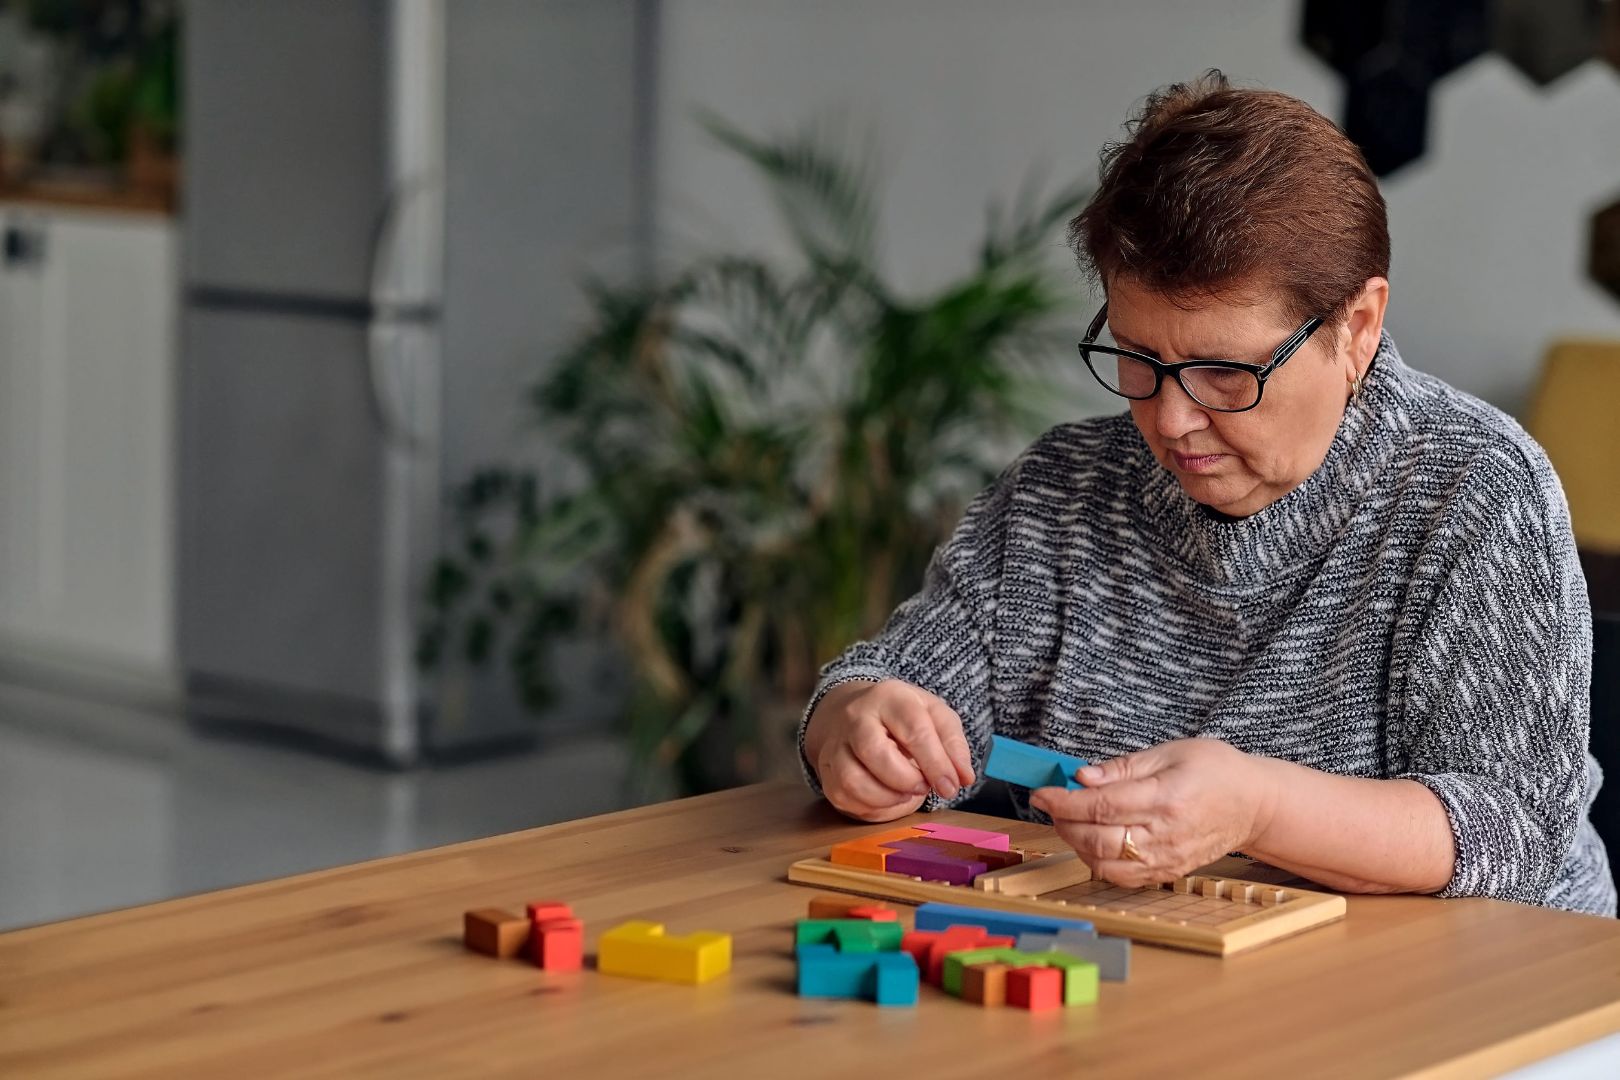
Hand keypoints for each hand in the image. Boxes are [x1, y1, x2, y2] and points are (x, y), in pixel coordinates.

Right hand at [804, 679, 976, 821]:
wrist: (856, 714)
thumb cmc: (904, 718)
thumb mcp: (935, 716)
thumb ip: (953, 744)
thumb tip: (963, 777)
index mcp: (890, 697)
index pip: (914, 729)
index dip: (936, 763)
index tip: (951, 787)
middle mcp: (856, 717)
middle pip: (874, 752)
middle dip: (906, 779)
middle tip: (924, 787)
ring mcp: (836, 744)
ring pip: (852, 779)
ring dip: (887, 797)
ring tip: (907, 793)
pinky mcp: (827, 770)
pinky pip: (844, 797)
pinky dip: (871, 806)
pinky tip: (887, 798)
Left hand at [1027, 738, 1274, 886]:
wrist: (1254, 804)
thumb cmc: (1215, 771)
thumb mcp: (1170, 752)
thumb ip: (1122, 768)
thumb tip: (1082, 777)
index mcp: (1165, 798)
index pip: (1101, 806)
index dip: (1063, 801)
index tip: (1041, 793)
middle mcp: (1165, 835)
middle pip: (1097, 838)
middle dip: (1063, 821)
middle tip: (1053, 804)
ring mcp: (1167, 859)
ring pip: (1104, 863)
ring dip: (1076, 843)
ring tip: (1071, 821)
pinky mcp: (1168, 873)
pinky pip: (1122, 878)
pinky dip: (1097, 862)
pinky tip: (1092, 841)